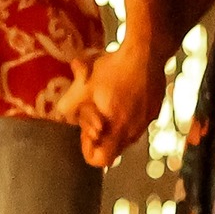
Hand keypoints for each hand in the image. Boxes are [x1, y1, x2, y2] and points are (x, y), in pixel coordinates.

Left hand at [59, 38, 164, 169]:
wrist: (146, 53)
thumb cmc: (114, 70)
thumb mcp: (84, 86)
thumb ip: (69, 105)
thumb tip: (59, 117)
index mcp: (116, 129)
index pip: (101, 160)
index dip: (88, 149)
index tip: (84, 132)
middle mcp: (134, 131)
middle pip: (113, 149)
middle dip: (99, 136)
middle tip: (93, 114)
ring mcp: (147, 122)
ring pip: (126, 136)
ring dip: (113, 125)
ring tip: (106, 103)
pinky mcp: (155, 110)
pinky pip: (137, 123)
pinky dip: (127, 116)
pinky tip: (122, 95)